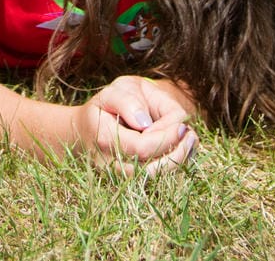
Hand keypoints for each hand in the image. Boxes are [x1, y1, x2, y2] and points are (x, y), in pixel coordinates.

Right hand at [76, 75, 199, 175]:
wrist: (82, 131)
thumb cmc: (104, 107)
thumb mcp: (112, 92)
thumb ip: (127, 101)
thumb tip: (145, 123)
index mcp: (105, 139)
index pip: (142, 148)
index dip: (166, 138)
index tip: (182, 125)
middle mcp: (110, 165)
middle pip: (151, 172)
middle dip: (177, 155)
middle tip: (191, 136)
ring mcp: (118, 178)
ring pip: (154, 181)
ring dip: (178, 163)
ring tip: (190, 142)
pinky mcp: (128, 182)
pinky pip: (155, 181)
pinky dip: (173, 168)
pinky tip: (182, 150)